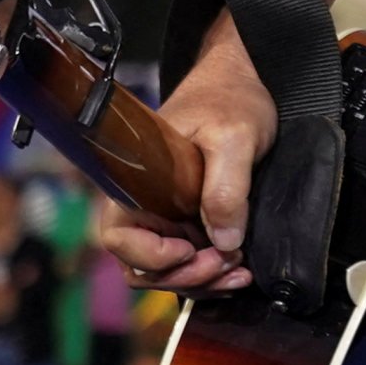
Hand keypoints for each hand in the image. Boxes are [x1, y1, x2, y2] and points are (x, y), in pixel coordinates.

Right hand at [98, 13, 271, 294]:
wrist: (246, 83)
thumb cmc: (230, 100)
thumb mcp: (233, 136)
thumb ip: (226, 187)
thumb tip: (225, 241)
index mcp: (136, 180)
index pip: (119, 236)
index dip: (150, 254)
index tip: (190, 248)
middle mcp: (144, 204)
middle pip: (143, 265)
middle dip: (184, 276)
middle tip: (228, 265)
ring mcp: (166, 217)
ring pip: (167, 271)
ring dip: (201, 281)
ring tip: (240, 274)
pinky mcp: (188, 223)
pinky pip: (189, 262)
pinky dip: (211, 274)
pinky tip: (239, 269)